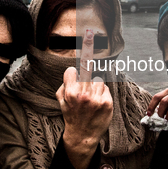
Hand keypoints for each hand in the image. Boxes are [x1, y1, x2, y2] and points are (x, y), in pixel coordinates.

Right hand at [56, 29, 113, 168]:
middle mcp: (83, 94)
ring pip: (98, 79)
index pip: (74, 70)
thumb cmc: (70, 115)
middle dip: (88, 50)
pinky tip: (98, 104)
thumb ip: (64, 84)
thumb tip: (71, 70)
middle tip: (89, 32)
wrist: (82, 136)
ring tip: (90, 99)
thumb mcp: (60, 100)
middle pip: (88, 68)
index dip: (73, 73)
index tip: (74, 69)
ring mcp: (96, 99)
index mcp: (71, 92)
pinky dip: (102, 93)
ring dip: (95, 86)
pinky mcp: (107, 103)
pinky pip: (105, 88)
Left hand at [146, 88, 167, 125]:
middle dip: (160, 113)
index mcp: (167, 91)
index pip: (157, 97)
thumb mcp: (167, 98)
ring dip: (167, 118)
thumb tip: (150, 114)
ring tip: (165, 122)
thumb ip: (160, 104)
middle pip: (164, 102)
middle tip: (160, 118)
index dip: (151, 106)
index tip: (149, 114)